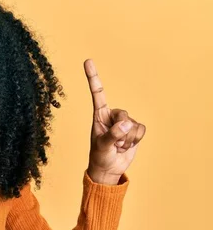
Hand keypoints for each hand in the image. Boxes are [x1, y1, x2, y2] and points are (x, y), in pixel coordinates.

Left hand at [83, 59, 145, 183]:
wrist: (109, 168)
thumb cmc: (99, 156)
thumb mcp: (102, 147)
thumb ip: (113, 135)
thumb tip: (125, 124)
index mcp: (99, 115)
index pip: (97, 93)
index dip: (93, 77)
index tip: (87, 60)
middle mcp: (112, 115)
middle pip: (123, 115)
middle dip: (121, 132)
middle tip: (113, 142)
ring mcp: (124, 122)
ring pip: (134, 125)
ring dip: (127, 139)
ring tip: (118, 145)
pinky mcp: (134, 129)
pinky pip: (141, 130)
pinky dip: (135, 140)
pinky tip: (126, 145)